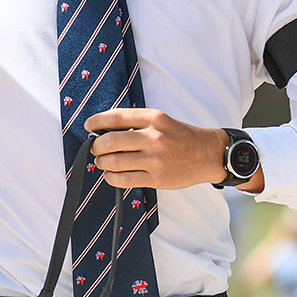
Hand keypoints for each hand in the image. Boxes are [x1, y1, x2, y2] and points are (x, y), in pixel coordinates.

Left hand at [86, 108, 260, 190]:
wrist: (208, 154)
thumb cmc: (181, 136)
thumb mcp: (161, 120)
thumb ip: (136, 122)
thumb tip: (104, 129)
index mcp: (154, 118)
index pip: (116, 117)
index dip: (97, 121)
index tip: (88, 125)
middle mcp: (154, 138)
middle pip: (110, 141)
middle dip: (96, 146)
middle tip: (96, 148)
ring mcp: (155, 160)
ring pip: (114, 162)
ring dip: (102, 163)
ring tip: (103, 162)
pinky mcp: (157, 179)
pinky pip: (124, 179)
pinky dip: (111, 178)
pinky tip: (111, 175)